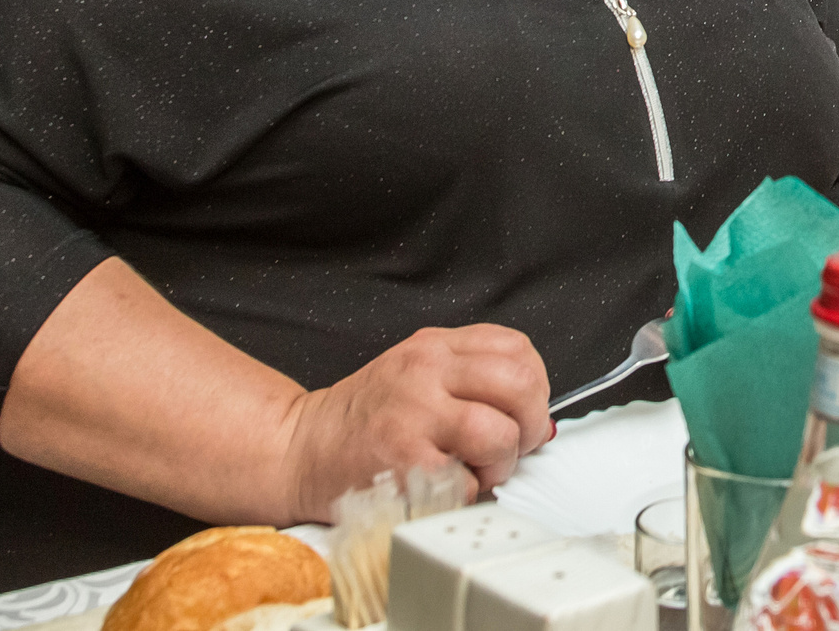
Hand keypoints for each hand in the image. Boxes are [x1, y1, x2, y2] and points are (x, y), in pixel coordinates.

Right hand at [274, 324, 549, 518]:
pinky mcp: (404, 464)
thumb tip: (538, 416)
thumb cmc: (363, 420)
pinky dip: (466, 492)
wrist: (300, 450)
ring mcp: (414, 416)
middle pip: (520, 384)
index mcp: (433, 347)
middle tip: (512, 445)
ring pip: (500, 434)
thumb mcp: (417, 374)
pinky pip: (467, 482)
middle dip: (529, 424)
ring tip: (475, 469)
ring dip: (500, 463)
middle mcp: (425, 373)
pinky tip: (444, 485)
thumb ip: (472, 379)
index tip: (523, 412)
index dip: (535, 387)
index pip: (517, 350)